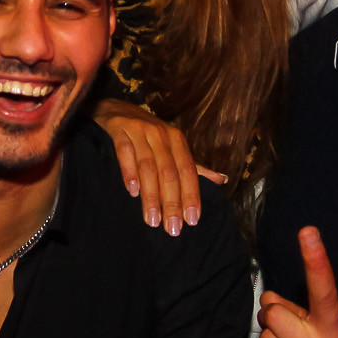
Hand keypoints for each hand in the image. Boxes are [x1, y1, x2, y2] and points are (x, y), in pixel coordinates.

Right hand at [95, 98, 225, 236]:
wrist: (114, 109)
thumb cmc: (147, 134)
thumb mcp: (172, 147)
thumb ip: (194, 166)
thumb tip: (222, 180)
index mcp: (177, 140)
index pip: (188, 170)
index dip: (191, 195)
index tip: (192, 220)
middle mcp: (161, 134)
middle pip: (169, 172)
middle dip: (172, 202)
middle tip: (172, 228)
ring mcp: (140, 131)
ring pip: (148, 166)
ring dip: (151, 195)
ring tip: (151, 220)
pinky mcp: (119, 129)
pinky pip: (125, 152)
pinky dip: (129, 172)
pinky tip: (132, 192)